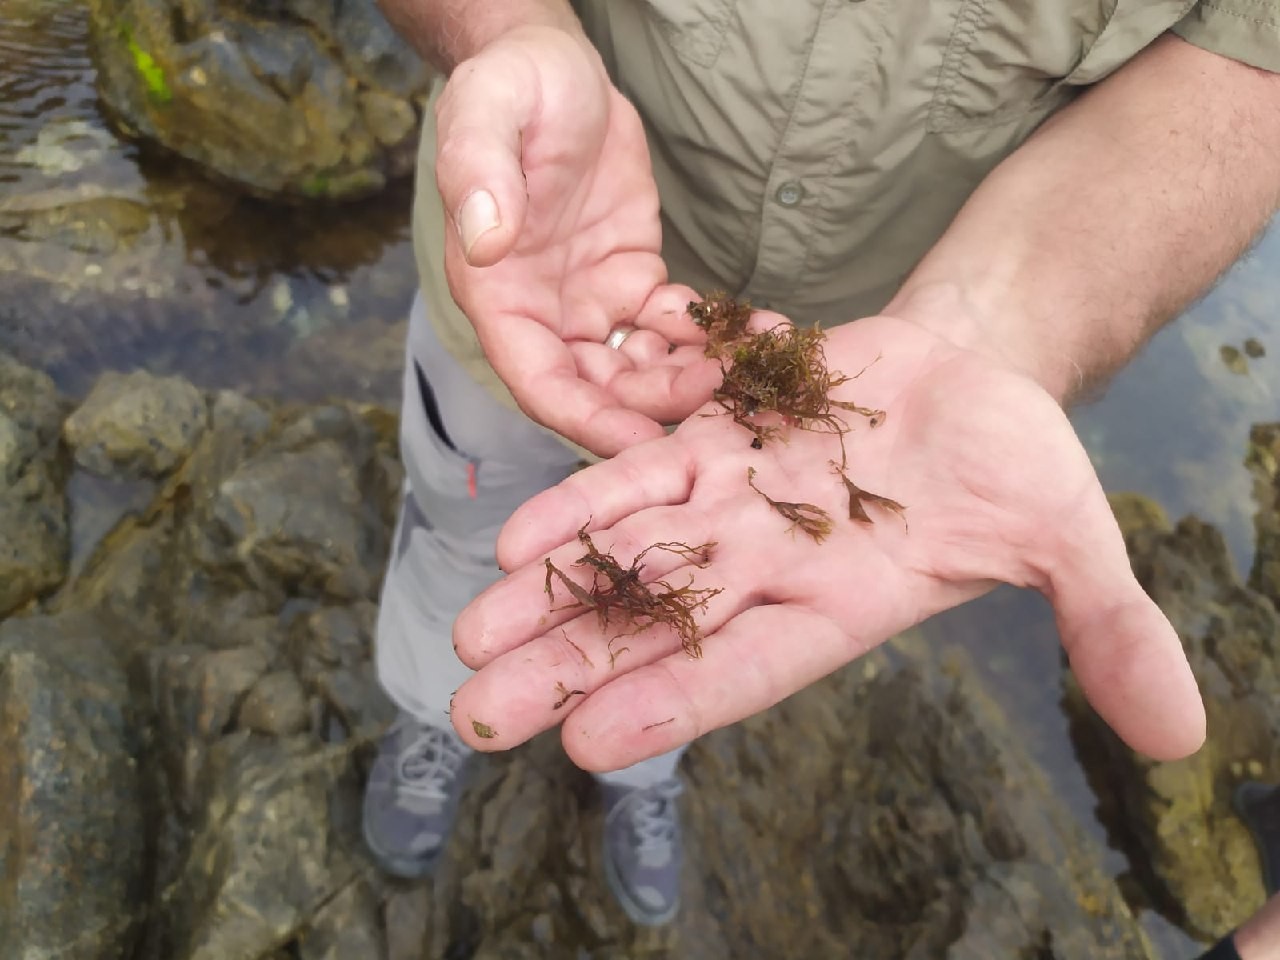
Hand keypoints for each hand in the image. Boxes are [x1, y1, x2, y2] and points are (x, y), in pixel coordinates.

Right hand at [435, 25, 719, 455]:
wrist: (557, 68)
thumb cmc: (511, 87)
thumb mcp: (487, 114)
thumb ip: (480, 175)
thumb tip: (486, 239)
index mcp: (499, 295)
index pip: (538, 382)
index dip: (587, 419)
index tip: (643, 441)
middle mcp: (544, 313)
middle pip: (598, 391)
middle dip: (658, 404)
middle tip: (724, 395)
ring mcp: (591, 302)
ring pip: (640, 369)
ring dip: (692, 377)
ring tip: (754, 364)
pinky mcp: (633, 280)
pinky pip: (673, 328)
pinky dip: (712, 338)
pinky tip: (759, 332)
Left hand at [447, 312, 1205, 767]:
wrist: (966, 377)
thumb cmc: (1014, 464)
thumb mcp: (1069, 534)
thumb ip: (1104, 623)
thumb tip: (1179, 732)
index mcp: (842, 603)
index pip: (746, 668)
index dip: (672, 704)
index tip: (587, 748)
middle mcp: (770, 564)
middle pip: (655, 625)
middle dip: (567, 669)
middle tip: (472, 717)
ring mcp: (733, 503)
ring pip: (627, 552)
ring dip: (548, 594)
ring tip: (468, 637)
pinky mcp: (716, 441)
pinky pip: (640, 471)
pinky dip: (584, 499)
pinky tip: (518, 535)